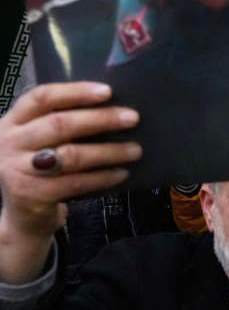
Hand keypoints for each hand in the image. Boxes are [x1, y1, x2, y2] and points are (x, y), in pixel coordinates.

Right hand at [0, 82, 140, 282]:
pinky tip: (121, 173)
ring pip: (70, 155)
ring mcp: (16, 170)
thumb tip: (113, 108)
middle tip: (132, 118)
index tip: (107, 91)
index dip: (74, 92)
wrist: (22, 217)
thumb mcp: (40, 142)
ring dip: (108, 151)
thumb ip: (62, 125)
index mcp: (12, 121)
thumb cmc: (41, 170)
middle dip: (100, 119)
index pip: (41, 98)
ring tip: (135, 150)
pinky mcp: (31, 195)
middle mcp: (9, 142)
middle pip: (58, 124)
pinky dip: (102, 177)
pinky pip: (75, 182)